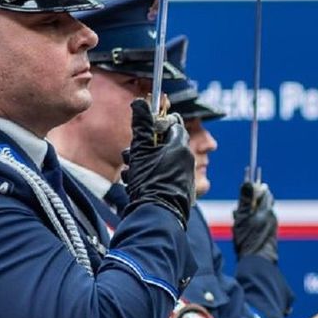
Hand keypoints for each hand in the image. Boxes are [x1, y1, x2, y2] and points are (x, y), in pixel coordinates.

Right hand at [121, 99, 195, 225]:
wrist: (157, 214)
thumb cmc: (150, 181)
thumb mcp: (141, 149)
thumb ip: (141, 125)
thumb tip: (140, 102)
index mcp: (180, 147)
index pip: (173, 123)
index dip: (156, 123)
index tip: (143, 129)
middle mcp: (186, 160)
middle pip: (163, 143)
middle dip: (143, 147)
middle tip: (132, 155)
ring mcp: (183, 176)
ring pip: (158, 160)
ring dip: (141, 163)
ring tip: (131, 172)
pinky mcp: (178, 189)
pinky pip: (161, 176)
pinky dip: (147, 177)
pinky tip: (135, 185)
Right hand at [233, 179, 277, 261]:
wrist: (258, 261)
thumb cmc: (249, 240)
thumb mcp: (242, 218)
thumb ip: (245, 200)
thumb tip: (248, 183)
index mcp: (266, 210)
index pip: (264, 192)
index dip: (255, 189)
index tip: (246, 189)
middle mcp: (272, 217)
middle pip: (261, 204)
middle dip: (250, 204)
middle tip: (239, 210)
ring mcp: (272, 226)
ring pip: (260, 214)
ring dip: (249, 215)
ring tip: (239, 223)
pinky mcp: (270, 235)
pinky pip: (261, 224)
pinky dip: (252, 224)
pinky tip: (244, 232)